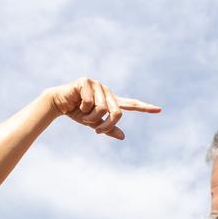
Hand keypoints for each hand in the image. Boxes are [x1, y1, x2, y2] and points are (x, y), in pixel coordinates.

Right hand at [47, 78, 161, 139]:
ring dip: (92, 118)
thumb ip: (108, 128)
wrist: (58, 103)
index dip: (145, 107)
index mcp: (110, 100)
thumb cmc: (76, 112)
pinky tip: (76, 104)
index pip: (131, 104)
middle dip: (107, 125)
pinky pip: (90, 102)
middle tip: (97, 131)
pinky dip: (83, 109)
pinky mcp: (87, 82)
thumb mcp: (94, 123)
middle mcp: (107, 91)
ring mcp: (98, 85)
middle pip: (117, 112)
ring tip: (83, 114)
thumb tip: (123, 136)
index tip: (159, 109)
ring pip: (103, 109)